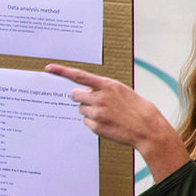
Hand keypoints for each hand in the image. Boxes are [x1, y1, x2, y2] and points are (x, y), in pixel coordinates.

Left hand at [45, 64, 190, 181]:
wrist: (147, 127)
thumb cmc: (137, 108)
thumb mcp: (121, 91)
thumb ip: (102, 88)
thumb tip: (86, 91)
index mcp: (107, 85)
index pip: (79, 75)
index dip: (61, 71)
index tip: (49, 68)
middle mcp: (100, 97)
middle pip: (75, 95)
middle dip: (81, 98)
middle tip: (92, 102)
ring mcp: (97, 112)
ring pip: (81, 109)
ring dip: (89, 111)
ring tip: (107, 114)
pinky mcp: (96, 126)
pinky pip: (86, 122)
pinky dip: (94, 122)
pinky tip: (108, 123)